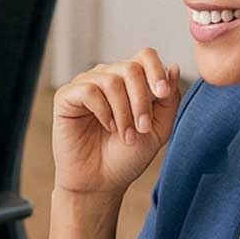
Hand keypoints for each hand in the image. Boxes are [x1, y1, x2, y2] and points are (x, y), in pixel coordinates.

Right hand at [52, 46, 181, 197]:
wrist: (101, 182)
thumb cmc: (127, 156)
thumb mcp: (159, 129)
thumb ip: (169, 99)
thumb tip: (173, 66)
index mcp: (130, 81)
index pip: (145, 56)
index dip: (156, 70)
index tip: (162, 94)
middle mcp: (108, 77)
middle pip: (131, 68)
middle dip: (141, 100)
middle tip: (142, 129)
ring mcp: (86, 85)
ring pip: (112, 80)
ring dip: (124, 112)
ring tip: (125, 135)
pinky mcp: (66, 97)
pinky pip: (89, 90)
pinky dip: (103, 110)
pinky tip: (107, 126)